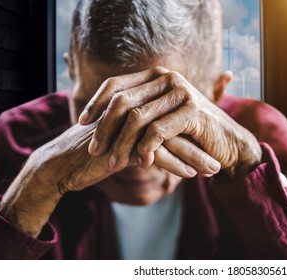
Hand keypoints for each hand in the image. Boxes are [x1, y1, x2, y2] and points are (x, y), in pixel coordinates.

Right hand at [0, 120, 212, 236]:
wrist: (64, 163)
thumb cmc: (96, 151)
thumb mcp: (123, 139)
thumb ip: (145, 134)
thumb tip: (171, 140)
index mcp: (136, 105)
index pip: (172, 116)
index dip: (194, 132)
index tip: (213, 146)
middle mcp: (133, 111)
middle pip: (175, 125)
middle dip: (201, 143)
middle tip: (222, 157)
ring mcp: (127, 125)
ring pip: (169, 138)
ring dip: (194, 156)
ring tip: (214, 169)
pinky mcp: (120, 143)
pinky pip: (154, 153)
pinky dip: (175, 164)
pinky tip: (191, 174)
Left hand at [79, 67, 261, 177]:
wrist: (228, 144)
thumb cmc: (191, 134)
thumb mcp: (161, 119)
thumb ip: (138, 112)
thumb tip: (99, 119)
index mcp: (157, 76)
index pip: (116, 84)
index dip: (95, 103)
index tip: (81, 123)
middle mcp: (168, 78)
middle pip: (122, 101)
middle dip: (104, 128)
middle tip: (94, 150)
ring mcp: (181, 92)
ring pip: (137, 118)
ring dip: (122, 144)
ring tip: (114, 163)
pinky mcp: (193, 111)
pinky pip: (158, 131)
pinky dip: (146, 149)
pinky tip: (142, 163)